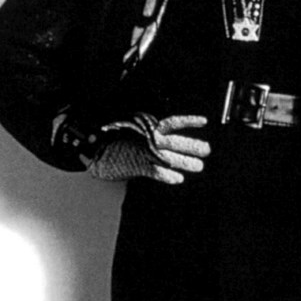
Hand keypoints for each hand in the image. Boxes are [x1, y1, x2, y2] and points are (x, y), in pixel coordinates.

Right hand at [88, 114, 210, 182]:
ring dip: (185, 162)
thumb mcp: (136, 132)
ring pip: (168, 157)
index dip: (188, 121)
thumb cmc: (116, 141)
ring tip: (198, 166)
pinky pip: (154, 171)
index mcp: (148, 127)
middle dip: (192, 146)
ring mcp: (141, 151)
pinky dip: (166, 176)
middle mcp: (147, 138)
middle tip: (206, 150)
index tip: (204, 121)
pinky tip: (177, 179)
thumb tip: (175, 143)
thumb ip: (153, 135)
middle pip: (174, 141)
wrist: (94, 148)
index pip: (172, 122)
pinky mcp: (135, 165)